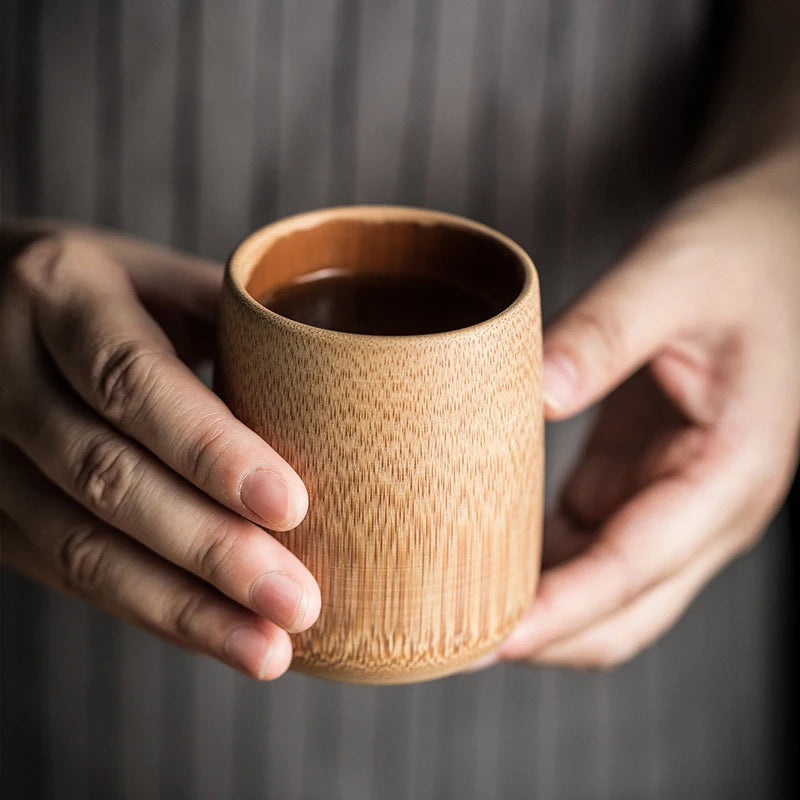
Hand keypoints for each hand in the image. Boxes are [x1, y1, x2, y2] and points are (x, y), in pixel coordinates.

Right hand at [0, 226, 319, 679]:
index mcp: (60, 291)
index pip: (134, 381)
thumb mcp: (162, 278)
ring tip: (267, 646)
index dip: (211, 450)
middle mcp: (2, 371)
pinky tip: (211, 633)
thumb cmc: (109, 289)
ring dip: (181, 607)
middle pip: (105, 477)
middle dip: (209, 549)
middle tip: (296, 600)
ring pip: (78, 544)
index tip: (290, 507)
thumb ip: (236, 327)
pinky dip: (145, 609)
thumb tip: (338, 403)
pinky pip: (63, 571)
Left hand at [490, 147, 799, 669]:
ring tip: (454, 608)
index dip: (560, 612)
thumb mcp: (672, 276)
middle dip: (544, 636)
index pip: (635, 567)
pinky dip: (542, 565)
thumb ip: (604, 335)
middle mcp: (709, 502)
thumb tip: (531, 393)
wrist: (765, 240)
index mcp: (730, 467)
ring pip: (606, 590)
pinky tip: (485, 554)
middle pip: (625, 609)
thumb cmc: (735, 251)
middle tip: (449, 640)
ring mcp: (675, 496)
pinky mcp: (643, 478)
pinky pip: (590, 545)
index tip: (488, 640)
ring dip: (538, 609)